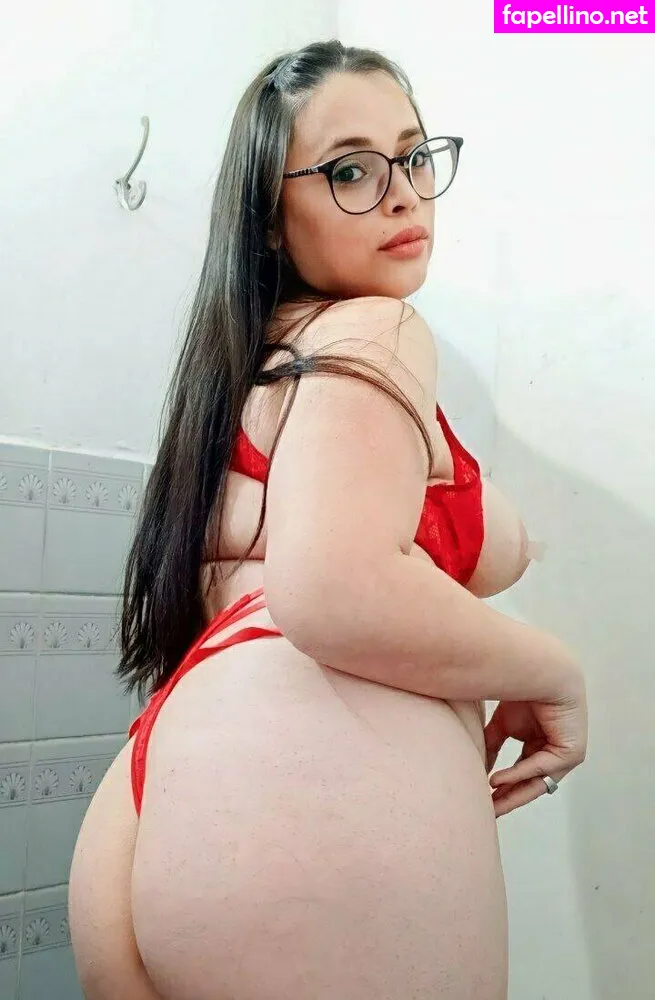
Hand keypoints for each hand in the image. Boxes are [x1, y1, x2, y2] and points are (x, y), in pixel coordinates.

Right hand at [484, 685, 587, 817]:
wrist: (542, 670)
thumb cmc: (523, 691)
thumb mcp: (502, 725)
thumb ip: (493, 746)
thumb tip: (480, 769)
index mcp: (541, 747)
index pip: (522, 776)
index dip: (503, 789)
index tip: (483, 800)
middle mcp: (555, 754)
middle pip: (530, 784)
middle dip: (508, 799)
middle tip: (487, 813)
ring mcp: (565, 755)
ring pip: (537, 781)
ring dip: (513, 793)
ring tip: (491, 804)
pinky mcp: (572, 752)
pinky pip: (541, 767)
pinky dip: (518, 774)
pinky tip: (497, 781)